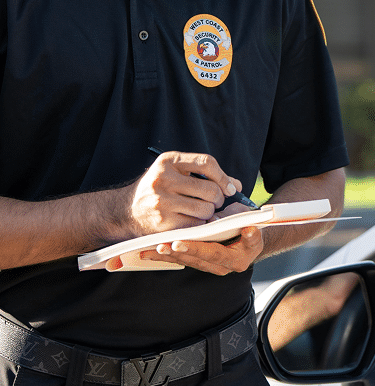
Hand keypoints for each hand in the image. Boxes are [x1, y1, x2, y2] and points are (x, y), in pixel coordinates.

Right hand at [124, 151, 243, 236]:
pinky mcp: (163, 222)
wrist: (127, 211)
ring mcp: (162, 201)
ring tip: (203, 211)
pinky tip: (194, 220)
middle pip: (209, 189)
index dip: (223, 176)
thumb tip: (236, 186)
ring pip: (205, 209)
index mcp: (169, 160)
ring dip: (210, 212)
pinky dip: (200, 224)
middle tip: (216, 202)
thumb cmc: (159, 189)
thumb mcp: (177, 173)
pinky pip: (196, 224)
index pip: (206, 163)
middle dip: (219, 198)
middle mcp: (164, 178)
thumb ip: (206, 175)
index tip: (230, 188)